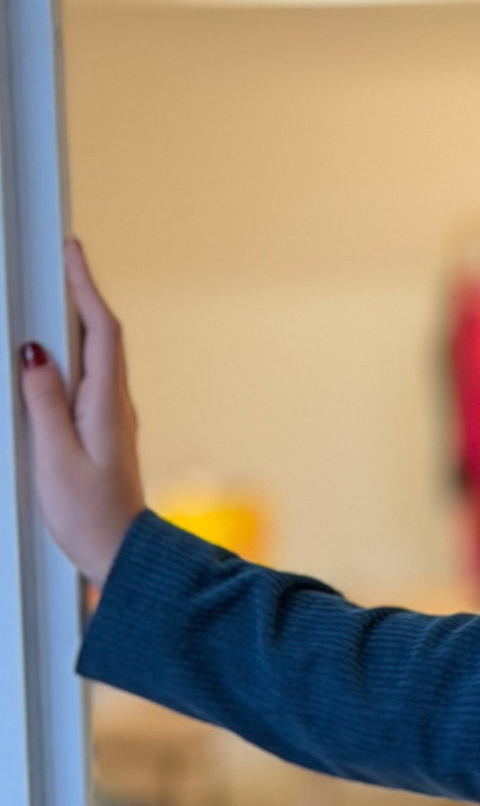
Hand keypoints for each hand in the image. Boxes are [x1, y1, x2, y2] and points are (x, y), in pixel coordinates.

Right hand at [15, 237, 144, 583]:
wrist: (118, 553)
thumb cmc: (89, 514)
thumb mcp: (56, 456)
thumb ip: (44, 402)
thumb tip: (35, 353)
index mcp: (106, 405)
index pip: (101, 332)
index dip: (86, 288)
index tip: (73, 252)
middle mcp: (114, 406)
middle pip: (101, 337)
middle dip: (82, 294)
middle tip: (64, 259)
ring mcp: (111, 418)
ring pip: (95, 356)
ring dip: (78, 321)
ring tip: (58, 291)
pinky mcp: (101, 432)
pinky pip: (88, 379)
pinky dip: (74, 353)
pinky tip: (58, 353)